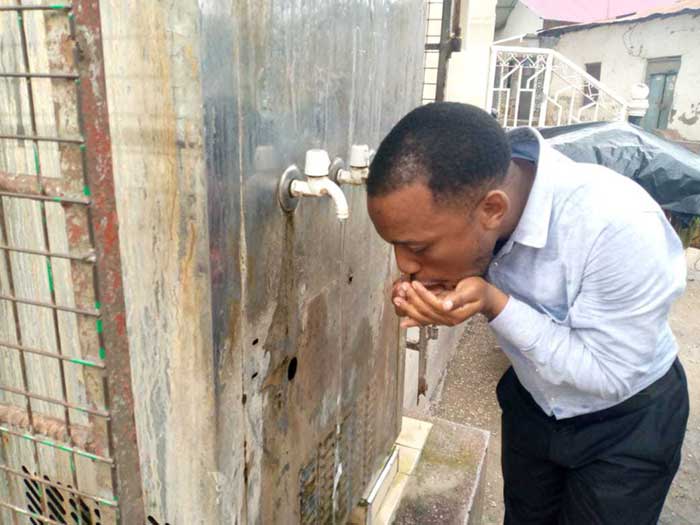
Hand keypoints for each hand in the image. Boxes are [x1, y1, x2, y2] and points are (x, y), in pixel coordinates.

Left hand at [393, 277, 508, 328]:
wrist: (485, 297)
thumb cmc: (479, 291)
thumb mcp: (471, 291)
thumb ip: (458, 299)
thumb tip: (446, 305)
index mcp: (455, 313)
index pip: (434, 305)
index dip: (423, 295)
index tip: (414, 284)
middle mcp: (448, 319)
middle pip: (425, 312)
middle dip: (412, 301)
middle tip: (402, 289)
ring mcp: (443, 320)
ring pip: (423, 317)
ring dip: (409, 309)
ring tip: (398, 300)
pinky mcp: (440, 317)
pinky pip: (425, 321)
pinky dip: (414, 322)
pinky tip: (404, 322)